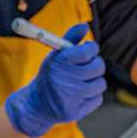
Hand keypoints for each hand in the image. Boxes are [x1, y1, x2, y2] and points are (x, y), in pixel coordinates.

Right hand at [3, 23, 105, 137]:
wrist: (36, 105)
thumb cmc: (50, 76)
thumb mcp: (55, 55)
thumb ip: (70, 38)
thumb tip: (85, 26)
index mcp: (60, 62)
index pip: (89, 51)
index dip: (92, 48)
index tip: (88, 49)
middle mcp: (66, 79)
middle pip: (99, 67)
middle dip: (95, 64)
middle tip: (88, 65)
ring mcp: (71, 97)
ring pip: (100, 84)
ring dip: (94, 81)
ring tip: (83, 81)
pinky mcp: (75, 112)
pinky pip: (97, 99)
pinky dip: (92, 96)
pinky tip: (80, 94)